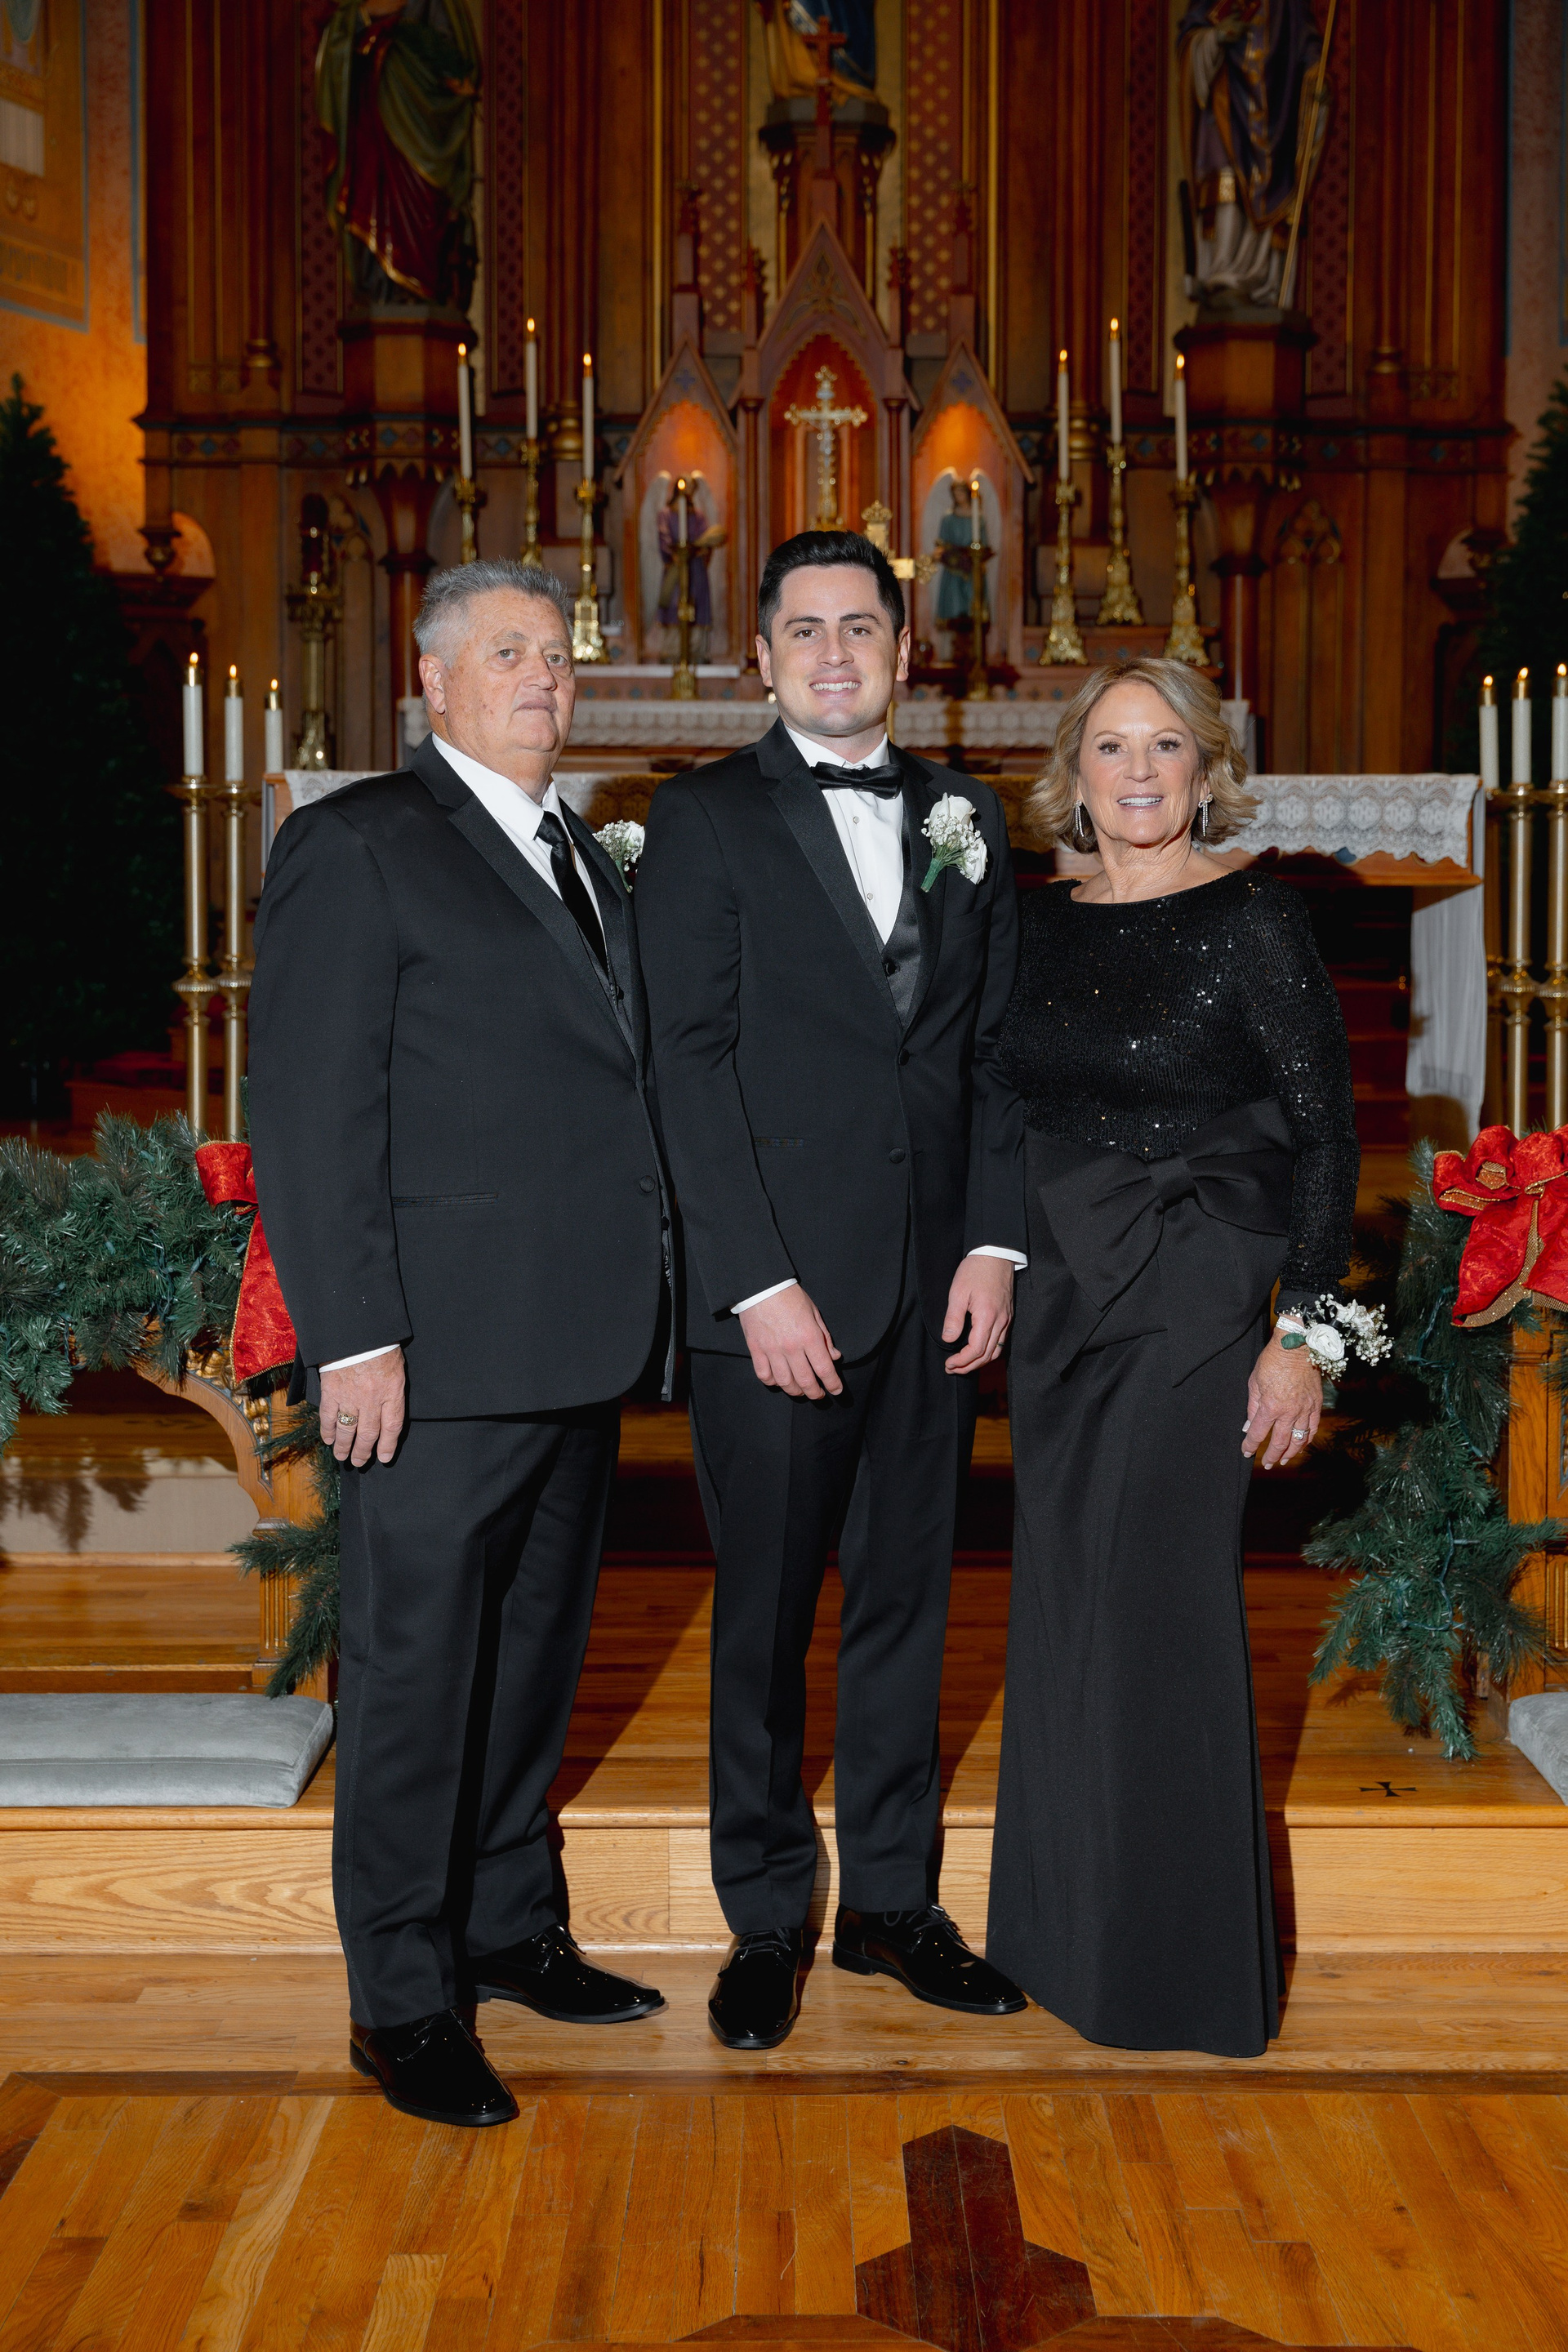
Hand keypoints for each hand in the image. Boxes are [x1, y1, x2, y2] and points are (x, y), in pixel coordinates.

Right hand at [319, 1347, 405, 1467]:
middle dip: (363, 1451)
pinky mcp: (331, 1391)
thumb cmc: (381, 1346)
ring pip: (347, 1430)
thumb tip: (388, 1411)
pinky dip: (327, 1430)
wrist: (357, 1330)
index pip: (393, 1426)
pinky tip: (328, 1439)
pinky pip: (329, 1417)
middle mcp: (372, 1398)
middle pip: (369, 1433)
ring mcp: (350, 1396)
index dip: (388, 1445)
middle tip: (359, 1462)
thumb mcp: (397, 1368)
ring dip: (344, 1446)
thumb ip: (393, 1390)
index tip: (384, 1457)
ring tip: (342, 1456)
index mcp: (392, 1391)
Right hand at [738, 1286, 842, 1398]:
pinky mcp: (756, 1350)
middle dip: (815, 1393)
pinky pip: (764, 1375)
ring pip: (785, 1382)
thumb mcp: (814, 1312)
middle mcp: (791, 1347)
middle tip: (819, 1394)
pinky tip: (779, 1380)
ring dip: (795, 1391)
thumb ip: (824, 1336)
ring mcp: (772, 1350)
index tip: (836, 1390)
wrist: (761, 1285)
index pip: (824, 1369)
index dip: (833, 1384)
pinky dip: (772, 1382)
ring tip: (800, 1390)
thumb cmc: (789, 1296)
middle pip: (805, 1381)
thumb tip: (834, 1356)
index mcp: (809, 1336)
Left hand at [943, 1254, 1014, 1373]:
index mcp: (987, 1317)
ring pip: (996, 1351)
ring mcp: (1007, 1319)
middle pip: (987, 1355)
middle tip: (952, 1369)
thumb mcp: (958, 1292)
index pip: (976, 1350)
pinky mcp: (1008, 1316)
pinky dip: (989, 1352)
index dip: (961, 1361)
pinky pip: (1001, 1341)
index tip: (949, 1363)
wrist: (996, 1254)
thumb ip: (953, 1318)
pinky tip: (977, 1351)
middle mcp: (1001, 1321)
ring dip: (980, 1361)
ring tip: (963, 1364)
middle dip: (969, 1366)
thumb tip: (948, 1340)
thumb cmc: (975, 1270)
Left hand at [1242, 1329, 1322, 1470]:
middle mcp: (1289, 1412)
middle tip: (1266, 1463)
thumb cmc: (1272, 1361)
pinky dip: (1307, 1440)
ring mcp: (1305, 1409)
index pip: (1258, 1433)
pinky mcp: (1316, 1405)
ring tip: (1283, 1460)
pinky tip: (1301, 1445)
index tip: (1246, 1452)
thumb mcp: (1254, 1383)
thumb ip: (1252, 1407)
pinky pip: (1313, 1428)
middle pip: (1279, 1442)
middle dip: (1271, 1455)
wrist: (1297, 1346)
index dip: (1250, 1445)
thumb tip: (1249, 1426)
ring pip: (1299, 1439)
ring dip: (1290, 1452)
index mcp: (1270, 1406)